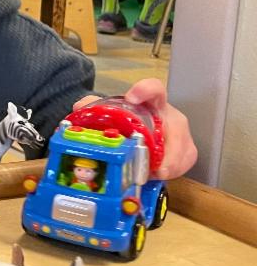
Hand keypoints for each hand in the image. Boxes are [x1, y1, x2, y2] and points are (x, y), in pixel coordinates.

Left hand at [73, 79, 197, 178]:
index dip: (145, 90)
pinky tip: (160, 176)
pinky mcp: (186, 149)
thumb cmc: (126, 121)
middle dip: (170, 148)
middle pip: (177, 127)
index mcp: (150, 102)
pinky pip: (186, 160)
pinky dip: (174, 170)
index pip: (153, 89)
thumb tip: (78, 108)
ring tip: (155, 175)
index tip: (131, 98)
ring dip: (172, 164)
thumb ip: (93, 108)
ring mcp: (180, 133)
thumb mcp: (110, 115)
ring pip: (184, 148)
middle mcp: (168, 115)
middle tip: (158, 167)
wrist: (141, 133)